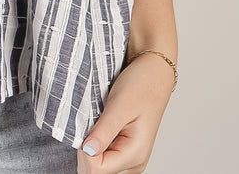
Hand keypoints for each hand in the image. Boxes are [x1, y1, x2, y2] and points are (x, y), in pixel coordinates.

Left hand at [77, 53, 174, 172]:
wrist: (153, 74)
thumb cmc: (140, 85)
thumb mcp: (119, 105)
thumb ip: (104, 131)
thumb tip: (88, 151)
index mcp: (135, 154)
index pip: (98, 171)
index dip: (84, 152)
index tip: (85, 129)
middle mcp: (135, 162)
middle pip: (97, 172)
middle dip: (85, 152)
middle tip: (91, 125)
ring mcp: (131, 159)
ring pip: (99, 167)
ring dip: (90, 149)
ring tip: (97, 125)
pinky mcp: (126, 152)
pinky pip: (103, 159)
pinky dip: (95, 146)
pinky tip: (99, 129)